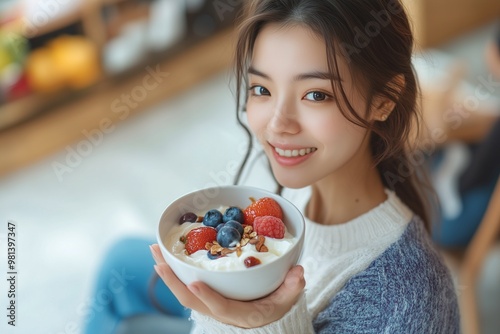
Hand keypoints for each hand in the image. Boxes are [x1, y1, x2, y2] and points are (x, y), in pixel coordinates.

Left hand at [150, 244, 304, 327]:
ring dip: (168, 272)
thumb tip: (298, 271)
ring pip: (183, 291)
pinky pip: (185, 284)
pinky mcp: (204, 295)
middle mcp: (219, 310)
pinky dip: (174, 271)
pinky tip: (165, 255)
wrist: (264, 317)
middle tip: (158, 261)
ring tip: (155, 251)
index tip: (193, 284)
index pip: (221, 308)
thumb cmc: (274, 306)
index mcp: (239, 314)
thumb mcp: (287, 299)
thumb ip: (292, 286)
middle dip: (173, 281)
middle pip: (191, 300)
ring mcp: (209, 303)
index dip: (207, 297)